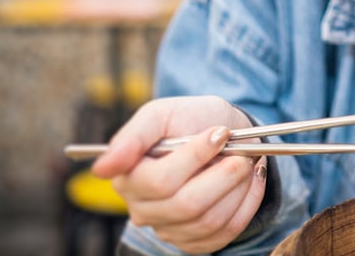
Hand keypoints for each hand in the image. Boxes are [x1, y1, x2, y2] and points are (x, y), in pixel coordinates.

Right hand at [92, 95, 268, 252]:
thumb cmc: (189, 120)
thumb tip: (103, 168)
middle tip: (242, 152)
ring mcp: (168, 228)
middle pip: (187, 204)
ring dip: (237, 189)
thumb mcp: (162, 113)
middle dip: (224, 175)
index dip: (195, 157)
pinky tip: (251, 180)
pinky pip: (226, 232)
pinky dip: (247, 204)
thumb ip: (133, 135)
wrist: (222, 133)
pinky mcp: (195, 241)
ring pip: (208, 221)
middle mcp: (142, 208)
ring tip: (246, 162)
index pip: (160, 181)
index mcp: (128, 177)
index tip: (219, 133)